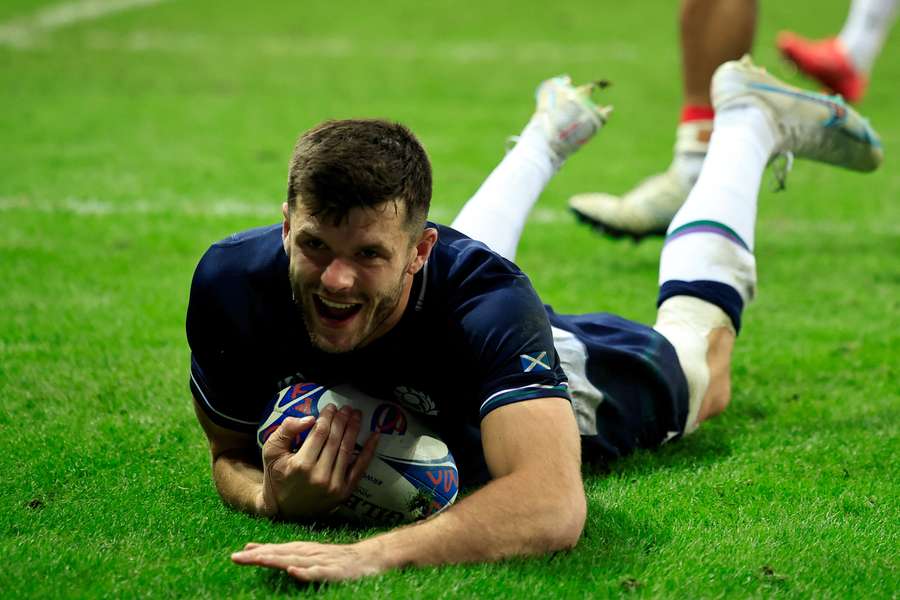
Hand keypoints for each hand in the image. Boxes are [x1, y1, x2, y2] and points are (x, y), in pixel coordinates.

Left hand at [231, 539, 384, 581]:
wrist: (369, 558)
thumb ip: (281, 552)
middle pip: (280, 554)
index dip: (256, 553)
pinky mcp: (334, 572)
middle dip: (258, 556)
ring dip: (276, 560)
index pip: (275, 550)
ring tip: (259, 560)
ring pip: (295, 561)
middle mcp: (308, 553)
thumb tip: (252, 548)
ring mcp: (321, 561)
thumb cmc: (335, 557)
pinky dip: (305, 572)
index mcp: (301, 550)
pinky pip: (318, 573)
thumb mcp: (307, 553)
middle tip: (236, 558)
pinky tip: (293, 572)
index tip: (235, 555)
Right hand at [258, 404, 379, 518]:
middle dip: (342, 420)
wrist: (283, 511)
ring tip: (357, 415)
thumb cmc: (276, 477)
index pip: (319, 433)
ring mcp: (334, 485)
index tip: (331, 406)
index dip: (327, 417)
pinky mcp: (344, 493)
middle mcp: (319, 475)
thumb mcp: (271, 452)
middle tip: (347, 408)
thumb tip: (309, 418)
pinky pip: (360, 469)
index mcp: (301, 464)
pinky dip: (369, 451)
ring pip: (347, 450)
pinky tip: (375, 436)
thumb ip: (286, 431)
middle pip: (335, 439)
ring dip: (354, 430)